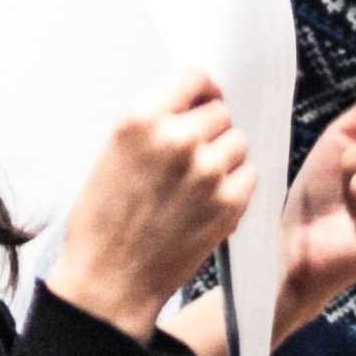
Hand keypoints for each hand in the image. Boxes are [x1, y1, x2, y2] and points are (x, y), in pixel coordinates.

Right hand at [46, 71, 252, 337]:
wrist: (111, 278)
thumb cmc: (105, 219)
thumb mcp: (115, 153)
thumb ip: (154, 124)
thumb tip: (193, 104)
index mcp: (141, 120)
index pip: (195, 77)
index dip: (201, 90)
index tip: (202, 101)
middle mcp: (178, 140)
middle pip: (221, 111)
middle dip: (210, 128)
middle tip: (192, 153)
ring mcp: (208, 171)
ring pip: (239, 142)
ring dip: (226, 156)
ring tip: (198, 180)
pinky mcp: (230, 202)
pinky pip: (251, 174)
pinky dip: (237, 183)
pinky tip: (210, 200)